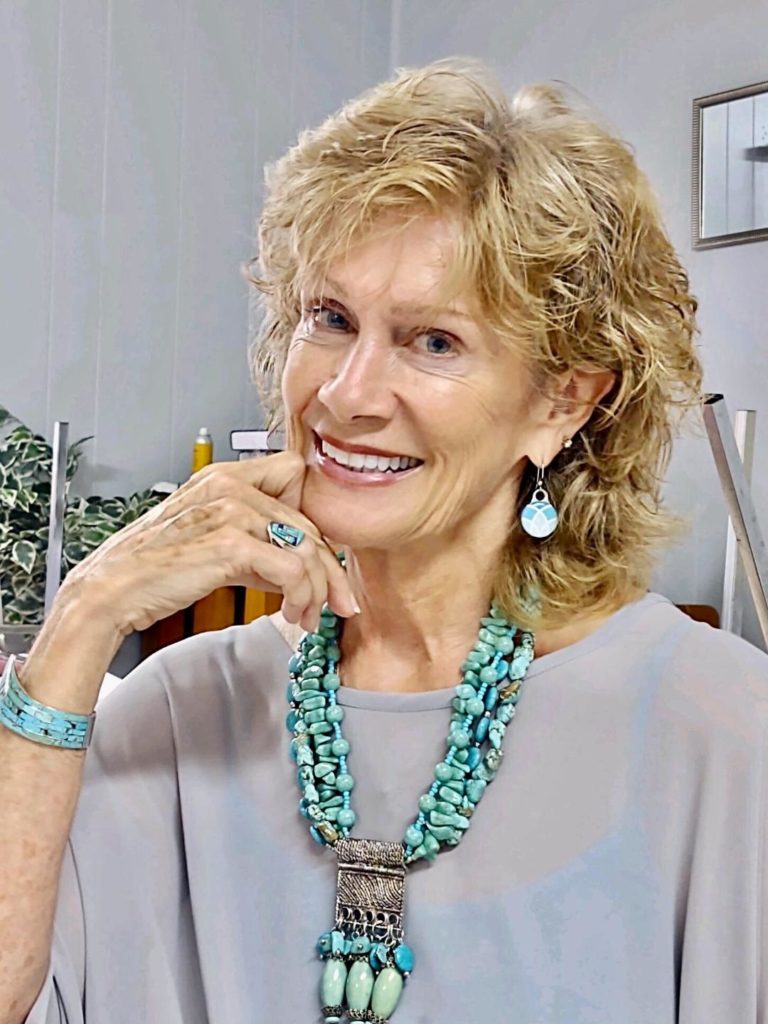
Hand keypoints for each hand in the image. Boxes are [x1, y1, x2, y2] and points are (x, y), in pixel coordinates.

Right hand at [57, 452, 356, 636]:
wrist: (111, 591)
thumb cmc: (155, 569)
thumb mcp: (214, 544)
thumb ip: (257, 543)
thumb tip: (301, 565)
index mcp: (225, 476)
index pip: (297, 476)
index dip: (312, 518)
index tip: (320, 556)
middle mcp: (230, 485)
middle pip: (311, 520)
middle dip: (328, 569)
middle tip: (335, 602)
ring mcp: (231, 511)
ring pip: (309, 547)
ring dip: (318, 590)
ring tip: (308, 617)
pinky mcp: (231, 544)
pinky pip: (294, 570)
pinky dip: (302, 597)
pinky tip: (292, 615)